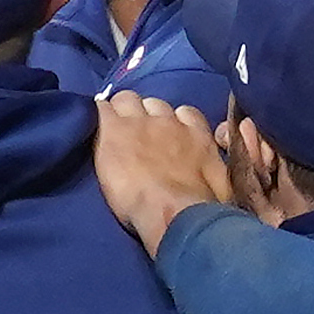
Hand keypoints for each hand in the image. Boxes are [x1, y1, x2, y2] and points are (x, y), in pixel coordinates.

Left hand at [94, 92, 229, 254]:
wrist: (173, 213)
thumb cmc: (201, 210)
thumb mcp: (221, 188)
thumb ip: (215, 168)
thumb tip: (213, 167)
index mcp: (197, 136)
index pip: (185, 113)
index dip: (172, 122)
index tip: (165, 136)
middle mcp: (170, 122)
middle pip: (154, 104)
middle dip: (146, 116)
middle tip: (137, 136)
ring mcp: (142, 122)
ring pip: (128, 100)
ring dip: (122, 112)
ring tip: (114, 131)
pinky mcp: (115, 129)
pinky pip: (102, 108)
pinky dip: (98, 114)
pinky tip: (92, 124)